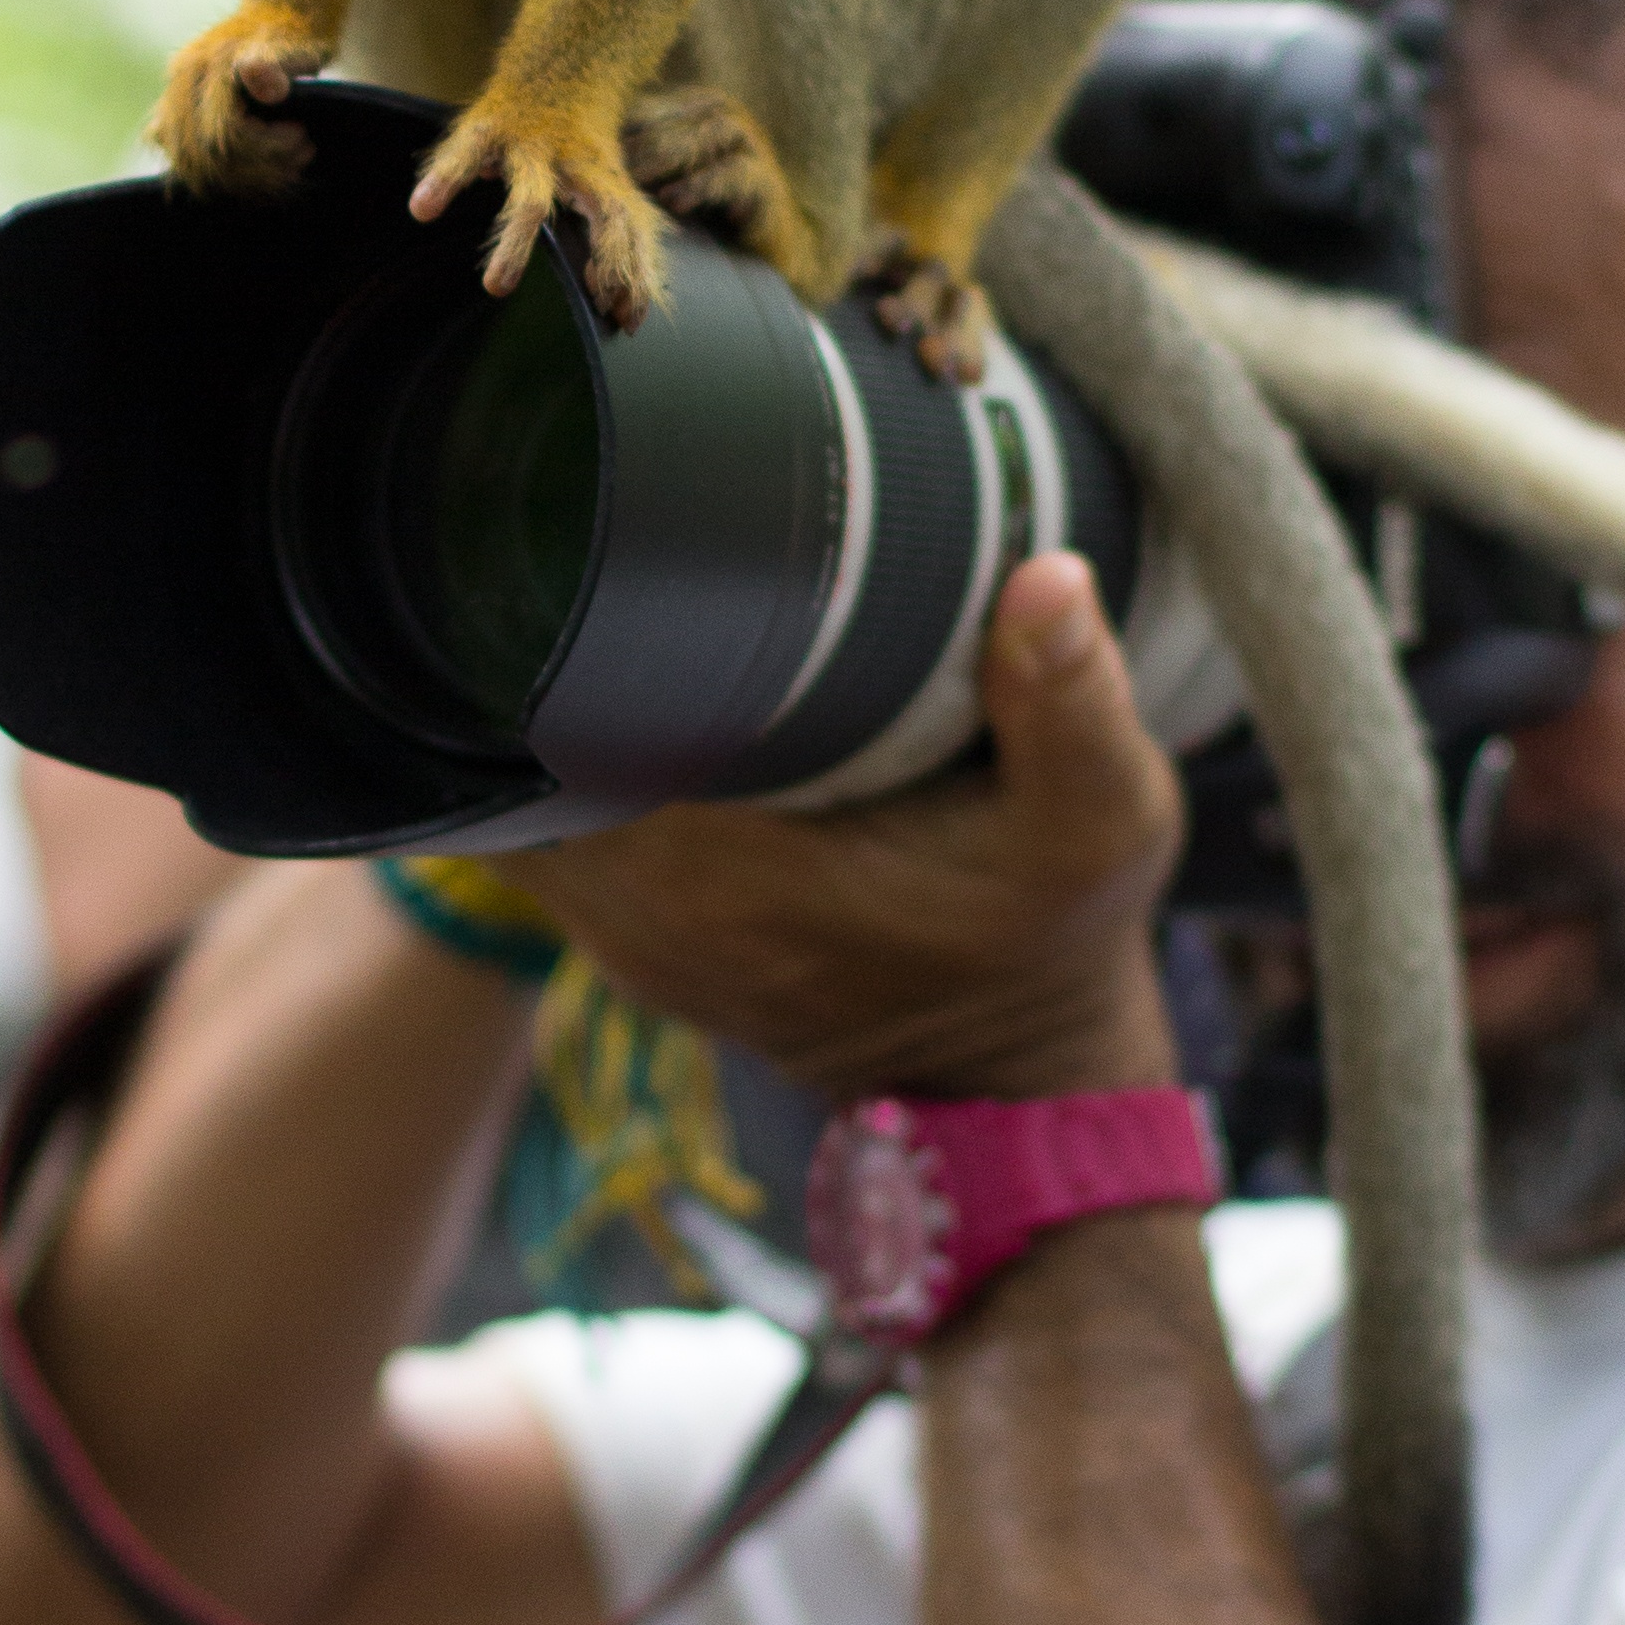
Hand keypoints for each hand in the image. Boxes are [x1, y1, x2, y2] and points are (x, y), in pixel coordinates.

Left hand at [516, 551, 1185, 1101]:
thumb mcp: (1104, 818)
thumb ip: (1072, 696)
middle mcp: (648, 916)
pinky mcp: (628, 944)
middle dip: (547, 645)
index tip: (614, 542)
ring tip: (611, 607)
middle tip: (612, 546)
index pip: (573, 725)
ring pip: (523, 795)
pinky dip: (570, 770)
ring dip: (550, 709)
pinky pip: (552, 836)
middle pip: (521, 747)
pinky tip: (624, 701)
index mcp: (732, 872)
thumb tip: (1045, 574)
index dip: (571, 627)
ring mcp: (626, 939)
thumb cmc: (1054, 938)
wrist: (1015, 1081)